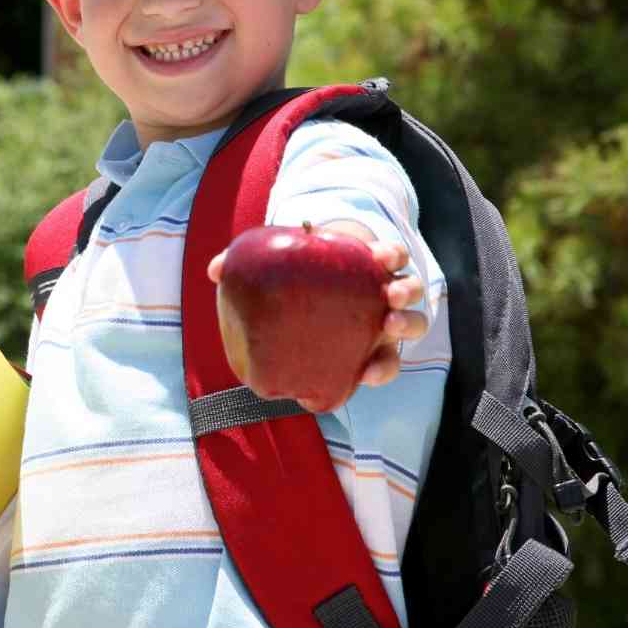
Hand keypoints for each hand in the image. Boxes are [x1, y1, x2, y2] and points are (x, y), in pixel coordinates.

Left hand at [205, 220, 427, 396]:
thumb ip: (246, 262)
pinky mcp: (376, 353)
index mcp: (364, 265)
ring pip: (411, 324)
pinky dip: (381, 368)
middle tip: (390, 295)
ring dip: (406, 324)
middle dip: (406, 290)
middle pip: (407, 289)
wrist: (308, 306)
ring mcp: (384, 324)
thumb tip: (215, 270)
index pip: (389, 254)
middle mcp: (382, 294)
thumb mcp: (278, 266)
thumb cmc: (297, 281)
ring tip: (389, 326)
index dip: (390, 253)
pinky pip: (386, 362)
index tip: (380, 255)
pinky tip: (365, 374)